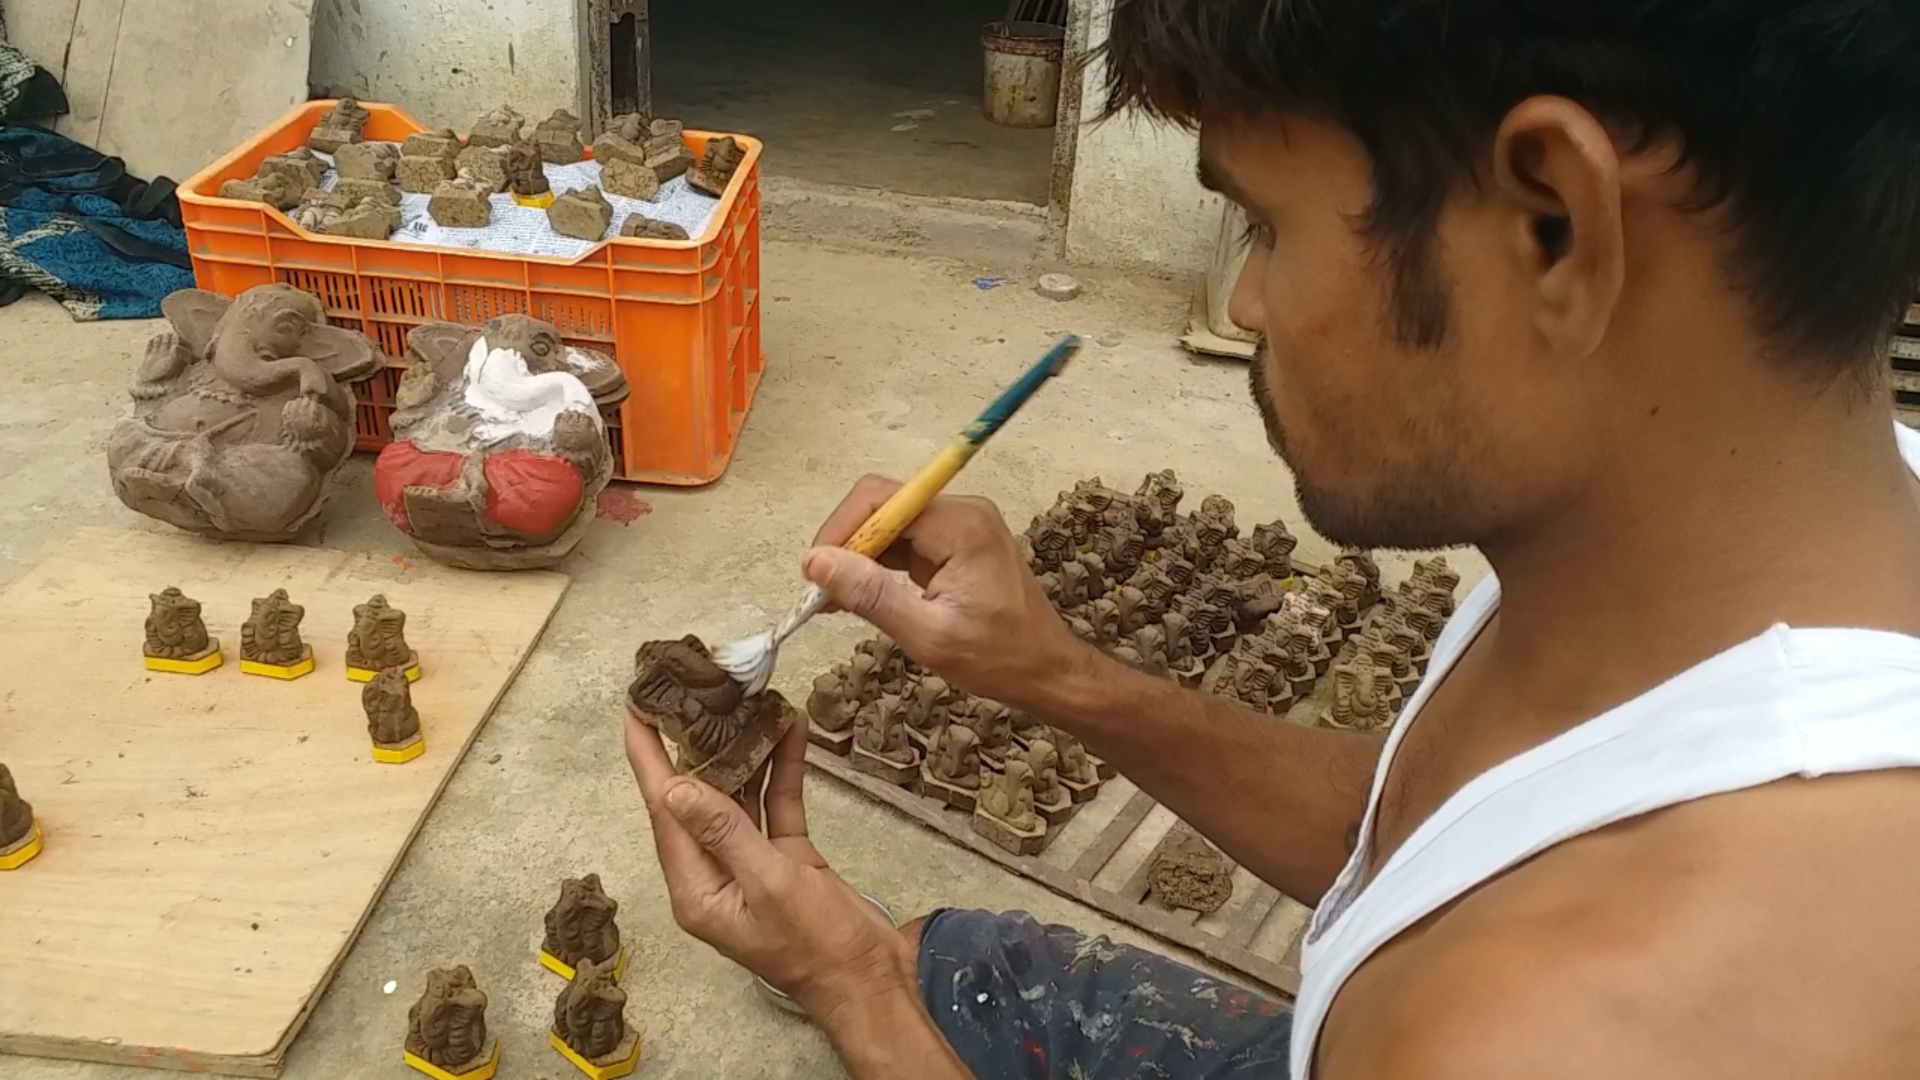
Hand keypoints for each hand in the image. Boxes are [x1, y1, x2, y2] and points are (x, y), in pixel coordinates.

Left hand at [625, 712, 911, 1018]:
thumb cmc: (816, 945)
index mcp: (695, 886)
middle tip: (688, 687)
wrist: (870, 979)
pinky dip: (782, 769)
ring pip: (737, 794)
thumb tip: (675, 788)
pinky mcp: (784, 857)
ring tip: (741, 697)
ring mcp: (749, 862)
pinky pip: (776, 804)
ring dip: (743, 750)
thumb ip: (725, 834)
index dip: (647, 757)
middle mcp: (713, 871)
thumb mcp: (769, 885)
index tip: (635, 707)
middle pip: (695, 796)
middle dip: (693, 743)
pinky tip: (790, 730)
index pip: (663, 810)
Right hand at [802, 476, 1093, 713]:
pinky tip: (863, 597)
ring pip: (891, 525)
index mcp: (961, 524)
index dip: (840, 530)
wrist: (1049, 672)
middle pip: (883, 506)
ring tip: (836, 600)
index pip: (880, 499)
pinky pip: (906, 542)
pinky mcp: (957, 544)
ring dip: (860, 558)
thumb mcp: (929, 635)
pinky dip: (880, 566)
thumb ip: (872, 595)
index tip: (815, 573)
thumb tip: (815, 562)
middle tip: (823, 593)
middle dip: (847, 545)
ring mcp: (961, 526)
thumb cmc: (999, 659)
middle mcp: (962, 512)